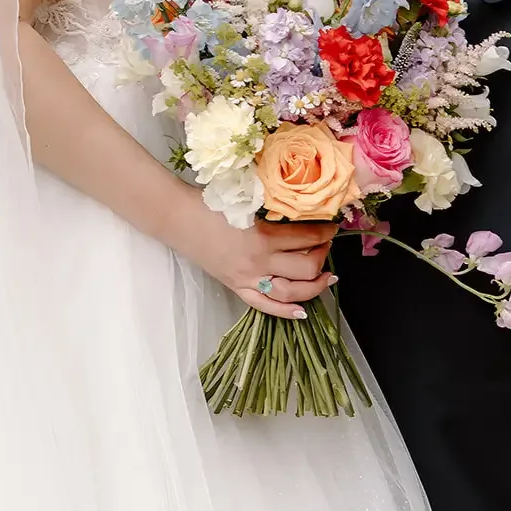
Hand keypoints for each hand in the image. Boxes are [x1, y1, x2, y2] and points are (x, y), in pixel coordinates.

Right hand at [170, 185, 336, 318]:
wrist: (178, 218)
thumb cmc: (210, 202)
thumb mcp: (246, 199)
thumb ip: (271, 205)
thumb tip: (299, 205)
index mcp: (262, 235)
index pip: (306, 238)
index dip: (324, 232)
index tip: (332, 226)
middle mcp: (259, 262)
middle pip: (305, 268)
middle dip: (322, 256)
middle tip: (327, 245)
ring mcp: (247, 278)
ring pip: (291, 292)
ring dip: (314, 286)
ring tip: (325, 277)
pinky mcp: (236, 286)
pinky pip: (264, 306)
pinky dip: (285, 312)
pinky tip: (302, 311)